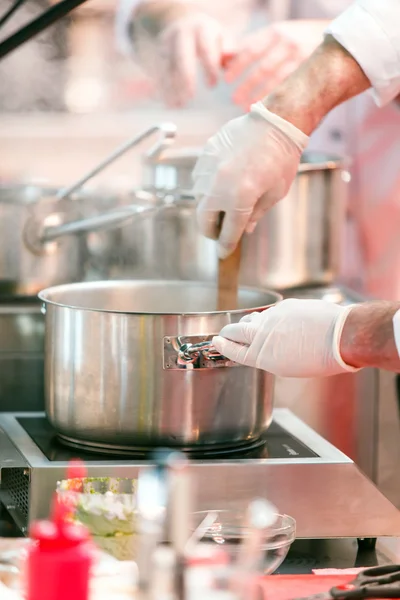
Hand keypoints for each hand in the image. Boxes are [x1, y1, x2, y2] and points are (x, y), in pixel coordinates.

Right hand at [142, 8, 230, 107]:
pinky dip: (162, 88)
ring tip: (177, 104)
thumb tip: (230, 59)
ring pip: (167, 66)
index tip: (212, 85)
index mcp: (201, 28)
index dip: (209, 67)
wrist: (185, 24)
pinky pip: (158, 73)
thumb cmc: (209, 38)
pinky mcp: (158, 54)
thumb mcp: (222, 38)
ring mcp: (167, 43)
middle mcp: (181, 33)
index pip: (206, 48)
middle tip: (190, 96)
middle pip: (182, 56)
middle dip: (186, 76)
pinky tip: (168, 103)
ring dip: (171, 86)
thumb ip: (229, 49)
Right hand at [192, 101, 308, 257]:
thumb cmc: (281, 159)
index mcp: (240, 199)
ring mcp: (208, 171)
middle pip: (203, 221)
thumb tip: (244, 229)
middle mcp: (219, 187)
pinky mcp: (205, 156)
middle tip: (220, 233)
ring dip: (209, 209)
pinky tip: (223, 183)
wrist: (275, 123)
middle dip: (210, 232)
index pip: (228, 233)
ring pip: (199, 200)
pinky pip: (200, 180)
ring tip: (224, 206)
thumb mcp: (275, 193)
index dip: (225, 247)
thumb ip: (256, 214)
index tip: (224, 254)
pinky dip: (208, 188)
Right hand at [212, 299, 358, 376]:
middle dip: (228, 331)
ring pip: (253, 318)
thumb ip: (270, 356)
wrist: (339, 335)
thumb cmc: (320, 359)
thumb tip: (265, 346)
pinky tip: (280, 322)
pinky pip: (272, 312)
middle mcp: (262, 335)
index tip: (216, 340)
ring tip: (251, 326)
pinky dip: (271, 317)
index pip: (233, 350)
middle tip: (224, 332)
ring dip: (249, 323)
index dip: (222, 345)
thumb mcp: (289, 367)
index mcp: (262, 356)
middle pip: (235, 330)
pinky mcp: (285, 306)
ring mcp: (272, 317)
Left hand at [223, 20, 325, 110]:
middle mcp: (288, 43)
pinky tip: (267, 108)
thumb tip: (223, 56)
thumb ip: (250, 45)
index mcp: (276, 32)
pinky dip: (277, 99)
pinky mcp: (311, 72)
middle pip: (263, 67)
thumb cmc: (296, 40)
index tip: (226, 79)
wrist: (336, 41)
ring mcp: (301, 58)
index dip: (238, 65)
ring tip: (247, 107)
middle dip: (247, 85)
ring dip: (261, 95)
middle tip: (234, 99)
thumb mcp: (274, 35)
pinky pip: (290, 88)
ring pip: (277, 81)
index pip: (251, 49)